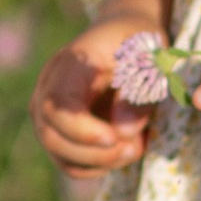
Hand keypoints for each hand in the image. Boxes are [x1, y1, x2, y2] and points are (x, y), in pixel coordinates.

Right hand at [29, 0, 178, 177]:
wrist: (125, 35)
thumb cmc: (139, 42)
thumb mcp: (151, 59)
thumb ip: (139, 94)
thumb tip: (122, 133)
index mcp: (70, 64)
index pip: (56, 104)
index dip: (81, 129)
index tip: (115, 138)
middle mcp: (49, 87)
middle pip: (51, 135)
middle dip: (95, 153)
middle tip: (136, 148)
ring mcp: (49, 110)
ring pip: (59, 153)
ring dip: (100, 162)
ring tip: (137, 147)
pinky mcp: (59, 129)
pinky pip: (69, 161)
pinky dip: (98, 166)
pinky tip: (126, 150)